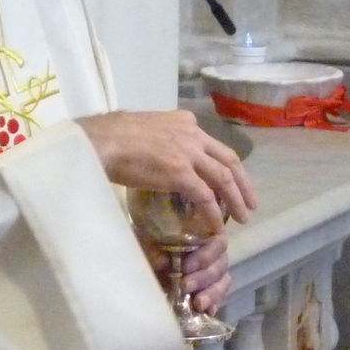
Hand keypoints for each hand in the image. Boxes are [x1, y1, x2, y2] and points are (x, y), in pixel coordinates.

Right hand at [79, 110, 258, 223]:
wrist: (98, 141)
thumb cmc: (110, 137)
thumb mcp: (145, 130)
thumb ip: (160, 141)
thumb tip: (160, 157)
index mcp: (184, 122)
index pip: (213, 144)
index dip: (226, 164)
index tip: (232, 180)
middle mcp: (192, 134)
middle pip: (229, 159)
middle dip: (243, 183)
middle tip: (251, 202)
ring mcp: (188, 152)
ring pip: (223, 178)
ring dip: (236, 200)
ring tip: (243, 218)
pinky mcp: (180, 171)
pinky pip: (205, 196)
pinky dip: (214, 213)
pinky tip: (217, 227)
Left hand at [153, 232, 232, 314]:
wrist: (139, 255)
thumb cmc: (147, 240)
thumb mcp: (147, 239)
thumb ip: (154, 246)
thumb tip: (163, 263)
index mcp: (200, 232)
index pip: (216, 241)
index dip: (204, 255)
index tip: (185, 267)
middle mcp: (211, 248)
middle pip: (221, 262)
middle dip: (203, 277)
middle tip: (185, 286)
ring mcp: (211, 268)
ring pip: (223, 279)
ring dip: (212, 292)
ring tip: (198, 304)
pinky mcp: (209, 286)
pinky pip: (219, 293)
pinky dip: (215, 302)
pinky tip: (208, 311)